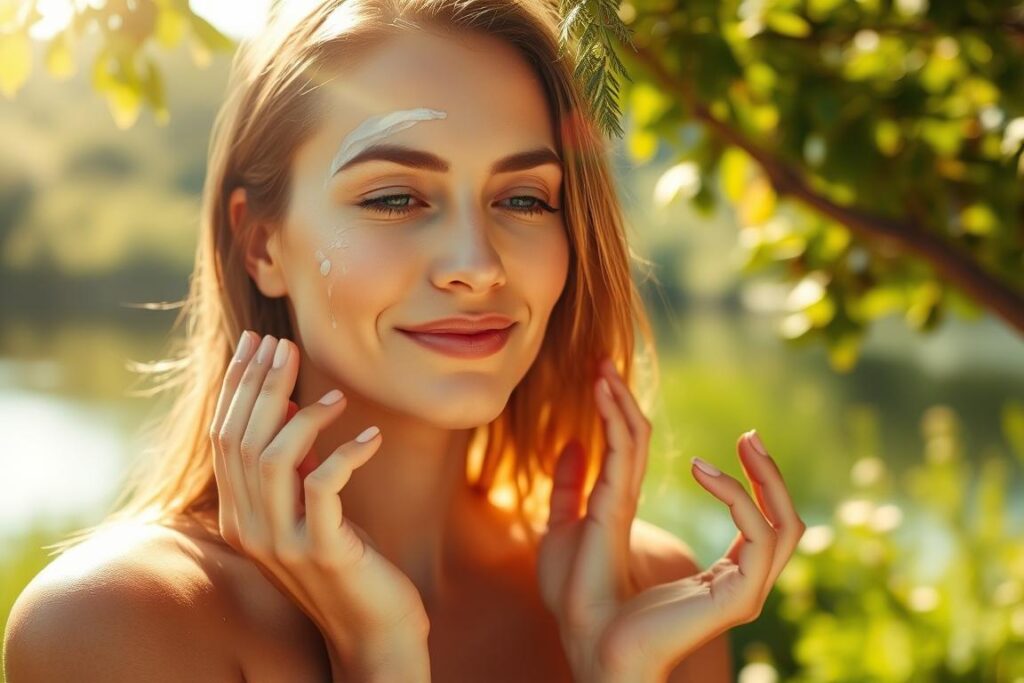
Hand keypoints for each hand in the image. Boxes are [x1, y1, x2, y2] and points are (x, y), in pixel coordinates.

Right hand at [209, 331, 429, 678]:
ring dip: (302, 415)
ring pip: (271, 458)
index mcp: (239, 515)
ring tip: (338, 395)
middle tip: (287, 345)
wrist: (373, 631)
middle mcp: (248, 528)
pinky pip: (323, 485)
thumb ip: (292, 466)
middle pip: (240, 439)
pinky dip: (347, 453)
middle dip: (262, 385)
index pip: (223, 437)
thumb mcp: (311, 508)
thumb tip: (287, 405)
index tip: (259, 343)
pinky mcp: (321, 550)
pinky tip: (372, 437)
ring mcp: (281, 542)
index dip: (238, 386)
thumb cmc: (348, 561)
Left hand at [537, 357, 804, 681]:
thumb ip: (585, 486)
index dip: (753, 479)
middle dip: (772, 475)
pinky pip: (759, 537)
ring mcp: (741, 590)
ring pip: (786, 527)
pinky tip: (700, 468)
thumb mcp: (586, 524)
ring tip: (742, 442)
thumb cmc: (585, 597)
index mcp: (718, 573)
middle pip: (785, 522)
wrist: (589, 641)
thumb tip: (574, 443)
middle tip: (749, 435)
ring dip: (767, 478)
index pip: (760, 522)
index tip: (739, 440)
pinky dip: (736, 496)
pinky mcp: (736, 596)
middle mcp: (738, 581)